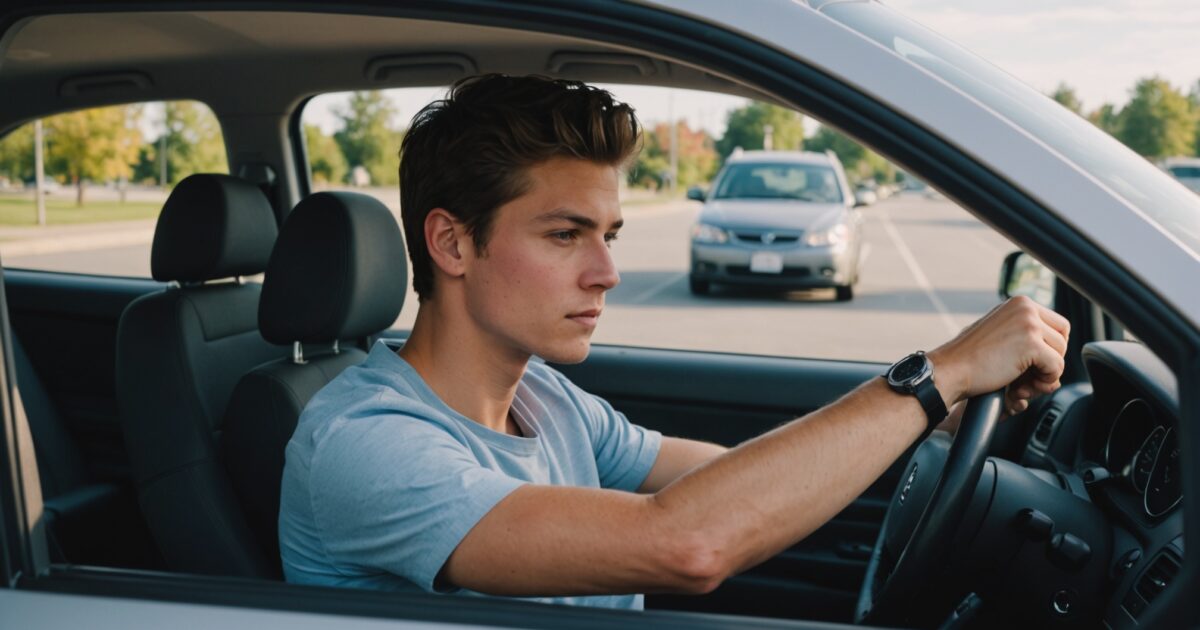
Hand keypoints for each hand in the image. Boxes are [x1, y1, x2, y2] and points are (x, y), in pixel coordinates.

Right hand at [928, 296, 1069, 412]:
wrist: (950, 370)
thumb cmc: (969, 359)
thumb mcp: (1000, 335)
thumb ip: (1025, 337)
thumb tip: (1059, 360)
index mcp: (1019, 302)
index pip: (1057, 325)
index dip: (1050, 349)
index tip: (1030, 364)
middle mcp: (1026, 308)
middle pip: (1062, 339)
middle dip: (1050, 362)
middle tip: (1026, 379)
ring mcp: (1029, 324)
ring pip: (1061, 354)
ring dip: (1045, 375)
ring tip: (1019, 385)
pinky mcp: (1031, 344)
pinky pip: (1057, 368)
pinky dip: (1044, 381)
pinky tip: (1020, 387)